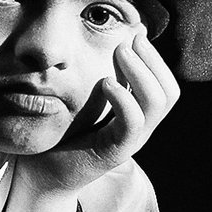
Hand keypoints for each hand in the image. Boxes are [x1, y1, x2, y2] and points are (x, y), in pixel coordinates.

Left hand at [20, 31, 180, 195]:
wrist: (42, 175)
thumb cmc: (61, 135)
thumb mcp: (85, 103)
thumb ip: (100, 81)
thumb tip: (109, 45)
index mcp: (137, 117)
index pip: (165, 85)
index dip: (155, 59)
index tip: (134, 36)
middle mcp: (140, 129)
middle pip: (169, 93)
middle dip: (152, 61)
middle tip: (129, 40)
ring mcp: (130, 142)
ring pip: (157, 104)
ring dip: (140, 72)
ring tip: (119, 53)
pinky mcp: (114, 152)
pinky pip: (131, 123)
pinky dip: (123, 98)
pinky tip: (105, 83)